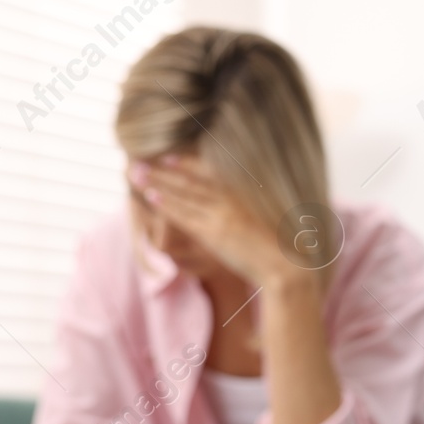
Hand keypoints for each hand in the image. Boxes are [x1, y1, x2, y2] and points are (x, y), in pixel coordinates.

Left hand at [134, 156, 295, 287]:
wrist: (287, 265)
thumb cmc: (283, 247)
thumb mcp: (265, 220)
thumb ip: (248, 210)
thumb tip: (237, 211)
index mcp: (244, 192)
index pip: (208, 172)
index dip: (186, 163)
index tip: (168, 158)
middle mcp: (230, 199)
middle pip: (189, 180)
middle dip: (162, 171)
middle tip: (139, 162)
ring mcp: (221, 215)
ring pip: (182, 195)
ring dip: (157, 183)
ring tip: (136, 174)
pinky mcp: (214, 234)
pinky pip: (184, 217)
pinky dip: (166, 206)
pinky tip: (150, 198)